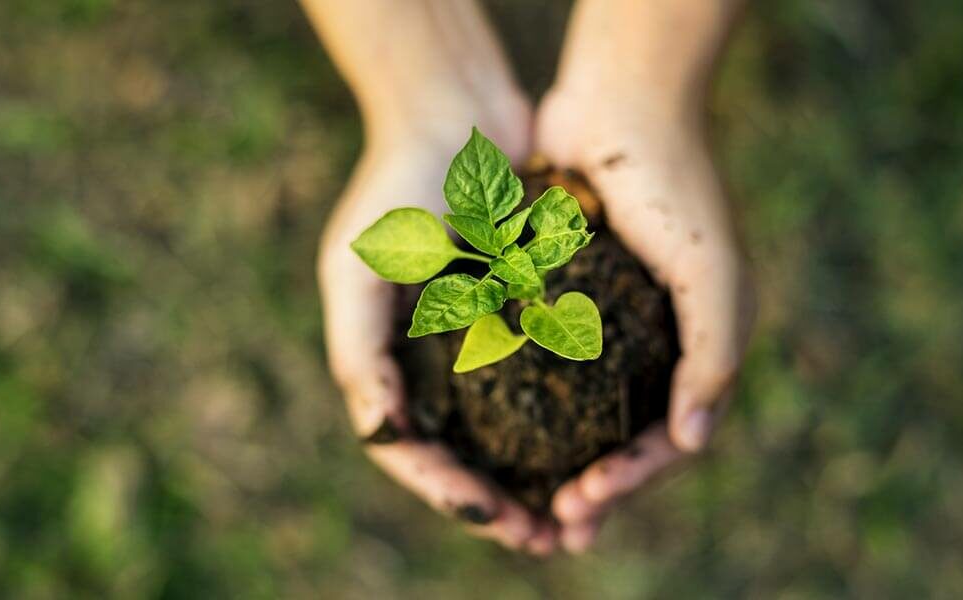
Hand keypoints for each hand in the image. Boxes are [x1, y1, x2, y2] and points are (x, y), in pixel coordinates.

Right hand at [316, 102, 559, 553]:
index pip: (413, 451)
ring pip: (514, 430)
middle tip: (549, 539)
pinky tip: (603, 444)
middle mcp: (436, 360)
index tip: (497, 518)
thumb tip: (382, 434)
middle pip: (468, 455)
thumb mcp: (360, 270)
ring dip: (542, 476)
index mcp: (389, 362)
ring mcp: (483, 340)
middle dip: (503, 504)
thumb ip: (360, 354)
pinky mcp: (529, 313)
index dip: (451, 493)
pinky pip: (551, 379)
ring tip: (581, 513)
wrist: (456, 112)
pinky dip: (570, 418)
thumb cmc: (397, 187)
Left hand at [534, 85, 756, 552]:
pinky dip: (532, 404)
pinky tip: (501, 434)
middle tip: (556, 530)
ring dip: (561, 461)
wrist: (623, 104)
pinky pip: (551, 367)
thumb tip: (692, 442)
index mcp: (699, 347)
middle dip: (596, 489)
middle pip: (625, 438)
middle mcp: (658, 344)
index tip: (583, 505)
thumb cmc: (678, 188)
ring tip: (529, 504)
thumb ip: (714, 359)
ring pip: (584, 414)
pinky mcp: (568, 299)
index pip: (669, 438)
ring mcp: (613, 325)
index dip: (630, 480)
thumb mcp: (713, 276)